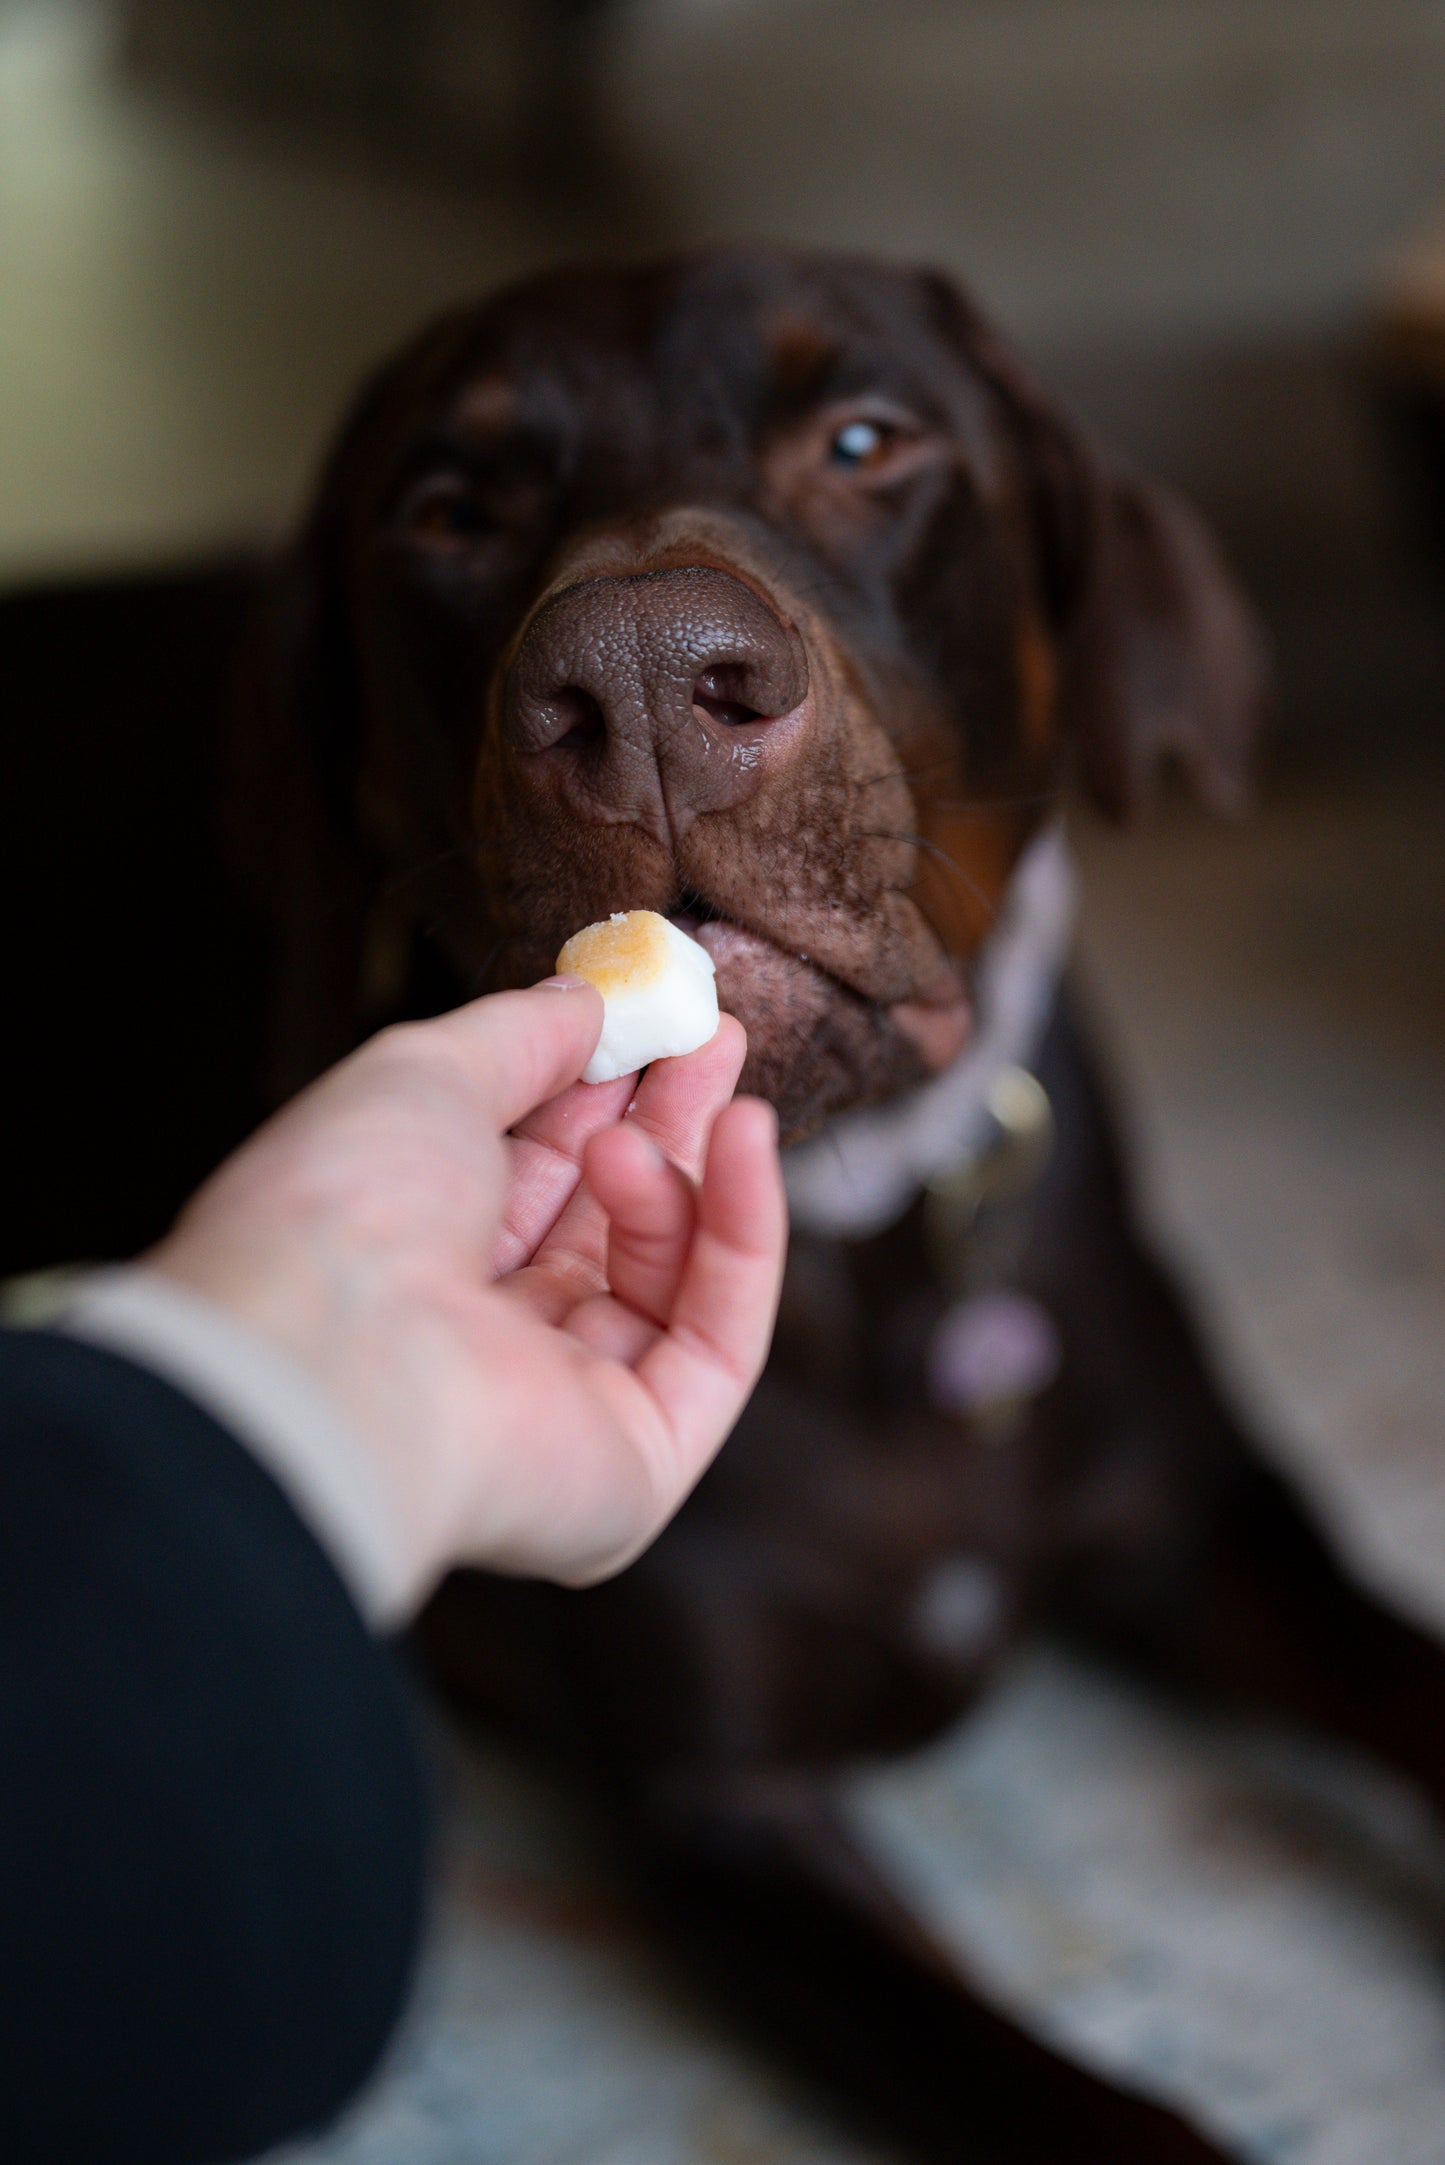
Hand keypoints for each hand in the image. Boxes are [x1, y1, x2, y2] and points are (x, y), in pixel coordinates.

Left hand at [149, 981, 785, 1611]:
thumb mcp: (425, 1074)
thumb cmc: (341, 1214)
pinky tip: (746, 1136)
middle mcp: (487, 1347)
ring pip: (671, 1276)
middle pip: (611, 1225)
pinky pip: (720, 1337)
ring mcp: (565, 1410)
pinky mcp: (638, 1467)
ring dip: (682, 1172)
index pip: (534, 1175)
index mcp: (416, 1268)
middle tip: (720, 1036)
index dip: (601, 1092)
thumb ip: (516, 1035)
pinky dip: (744, 1232)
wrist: (326, 1358)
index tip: (657, 1016)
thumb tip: (584, 1000)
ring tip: (675, 1107)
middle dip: (671, 1124)